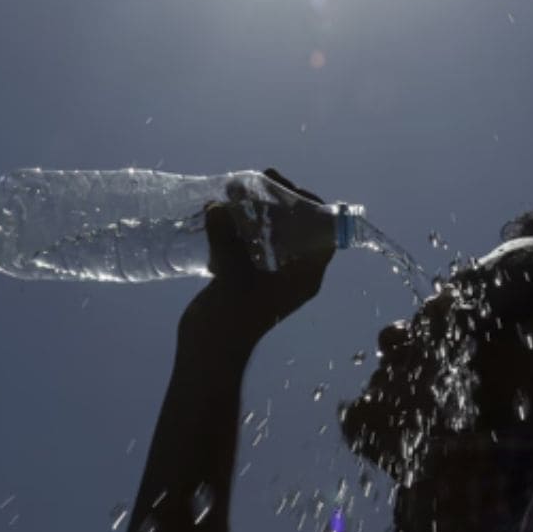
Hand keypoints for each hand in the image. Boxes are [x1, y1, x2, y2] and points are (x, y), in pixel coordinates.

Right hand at [179, 169, 334, 353]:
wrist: (207, 353)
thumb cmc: (230, 321)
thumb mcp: (232, 277)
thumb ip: (227, 240)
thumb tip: (217, 207)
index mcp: (306, 276)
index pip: (325, 232)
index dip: (312, 205)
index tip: (289, 187)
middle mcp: (294, 272)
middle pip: (298, 226)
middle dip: (281, 200)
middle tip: (261, 178)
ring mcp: (271, 273)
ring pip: (273, 230)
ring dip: (258, 208)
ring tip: (235, 188)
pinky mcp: (248, 274)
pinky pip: (251, 240)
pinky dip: (241, 223)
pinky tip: (222, 208)